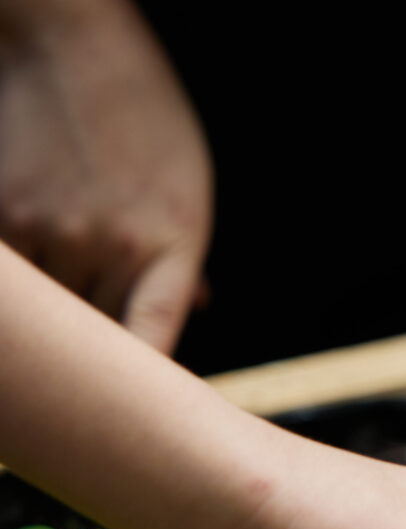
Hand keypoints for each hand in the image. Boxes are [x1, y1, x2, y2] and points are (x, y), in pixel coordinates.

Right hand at [0, 0, 209, 352]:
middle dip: (100, 359)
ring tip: (73, 302)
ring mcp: (52, 230)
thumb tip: (198, 308)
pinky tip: (39, 293)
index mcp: (172, 241)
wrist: (70, 45)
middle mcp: (111, 243)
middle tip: (99, 384)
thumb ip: (185, 256)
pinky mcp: (3, 215)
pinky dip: (30, 293)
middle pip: (101, 335)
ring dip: (61, 320)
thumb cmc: (141, 116)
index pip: (158, 336)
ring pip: (56, 311)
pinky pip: (19, 279)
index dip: (149, 385)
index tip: (148, 419)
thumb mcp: (186, 187)